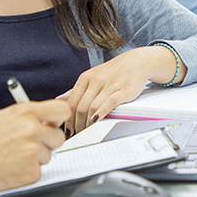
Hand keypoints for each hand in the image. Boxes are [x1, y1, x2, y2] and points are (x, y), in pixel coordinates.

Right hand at [0, 100, 68, 196]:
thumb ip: (24, 116)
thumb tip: (42, 118)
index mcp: (24, 112)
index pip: (61, 110)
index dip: (57, 118)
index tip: (52, 124)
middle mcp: (31, 130)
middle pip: (59, 137)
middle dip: (47, 142)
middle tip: (30, 145)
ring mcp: (32, 152)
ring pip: (49, 155)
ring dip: (36, 158)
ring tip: (13, 157)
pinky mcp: (30, 173)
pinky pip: (40, 171)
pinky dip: (28, 172)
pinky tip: (11, 169)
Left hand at [62, 46, 178, 134]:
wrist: (137, 62)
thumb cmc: (114, 72)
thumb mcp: (91, 77)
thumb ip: (76, 90)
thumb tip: (59, 100)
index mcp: (85, 78)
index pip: (71, 102)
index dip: (67, 118)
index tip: (66, 129)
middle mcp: (95, 81)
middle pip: (80, 107)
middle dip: (76, 124)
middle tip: (76, 134)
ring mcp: (109, 85)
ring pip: (92, 108)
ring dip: (87, 123)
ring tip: (86, 132)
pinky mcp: (122, 90)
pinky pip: (109, 103)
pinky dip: (101, 114)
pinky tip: (97, 121)